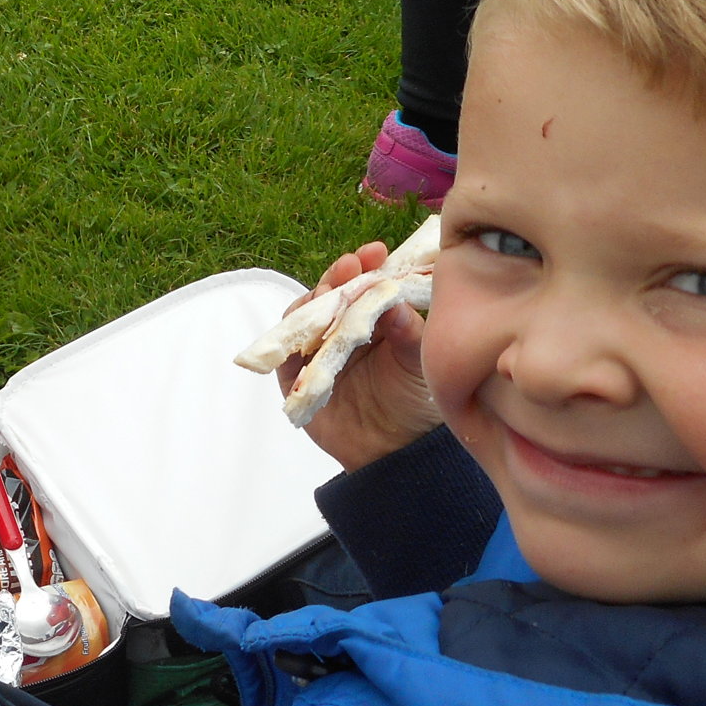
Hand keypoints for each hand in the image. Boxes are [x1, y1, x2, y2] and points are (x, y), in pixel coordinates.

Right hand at [277, 242, 441, 472]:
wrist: (395, 453)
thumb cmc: (416, 403)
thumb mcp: (419, 361)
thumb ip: (408, 329)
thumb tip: (393, 296)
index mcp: (376, 322)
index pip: (365, 285)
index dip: (367, 267)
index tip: (376, 251)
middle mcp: (345, 332)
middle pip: (332, 294)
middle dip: (338, 276)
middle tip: (351, 266)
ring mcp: (318, 353)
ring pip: (306, 315)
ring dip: (315, 299)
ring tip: (330, 292)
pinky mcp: (297, 377)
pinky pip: (285, 350)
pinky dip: (290, 334)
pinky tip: (305, 321)